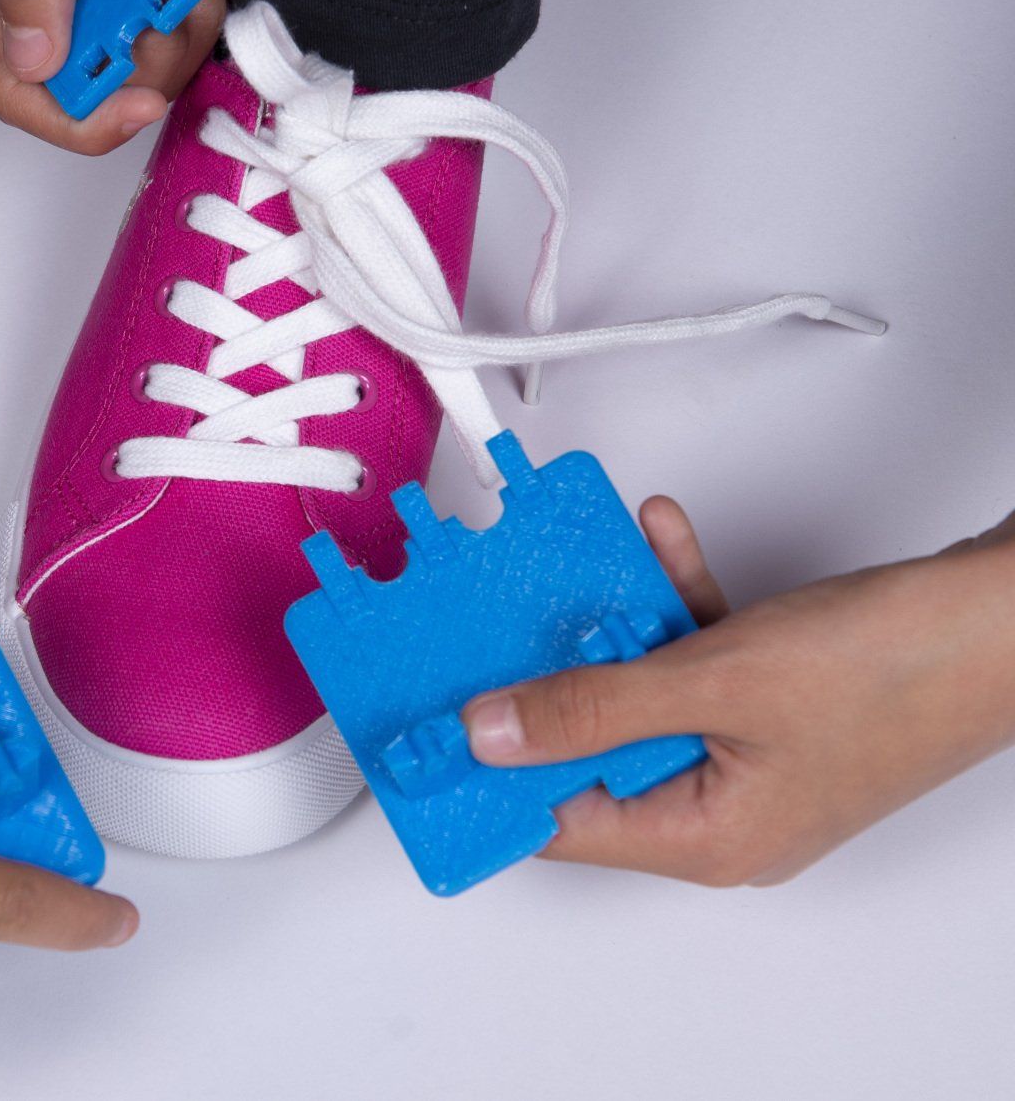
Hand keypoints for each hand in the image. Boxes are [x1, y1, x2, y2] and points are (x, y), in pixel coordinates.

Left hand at [460, 498, 1014, 886]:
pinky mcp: (775, 705)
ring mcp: (751, 756)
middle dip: (553, 677)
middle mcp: (725, 812)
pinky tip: (657, 544)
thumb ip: (591, 707)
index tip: (428, 735)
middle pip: (593, 750)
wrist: (1006, 616)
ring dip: (616, 623)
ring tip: (589, 568)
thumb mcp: (712, 683)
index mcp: (706, 841)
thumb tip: (494, 732)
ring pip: (642, 691)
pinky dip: (673, 602)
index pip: (559, 823)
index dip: (490, 779)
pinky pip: (695, 657)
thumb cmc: (898, 669)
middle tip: (493, 627)